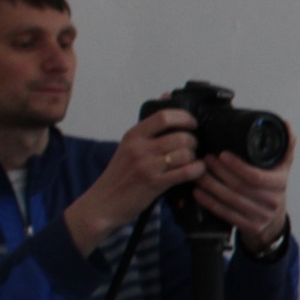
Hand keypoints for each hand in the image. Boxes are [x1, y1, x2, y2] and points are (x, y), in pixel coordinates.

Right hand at [63, 110, 204, 255]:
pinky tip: (196, 171)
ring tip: (191, 161)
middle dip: (193, 142)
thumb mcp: (129, 146)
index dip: (184, 118)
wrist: (102, 203)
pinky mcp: (154, 183)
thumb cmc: (120, 175)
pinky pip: (186, 172)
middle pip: (180, 137)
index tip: (192, 124)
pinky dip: (197, 170)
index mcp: (133, 135)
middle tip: (193, 148)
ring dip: (194, 157)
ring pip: (185, 153)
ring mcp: (147, 166)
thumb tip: (166, 97)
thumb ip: (149, 127)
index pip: (163, 117)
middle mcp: (139, 148)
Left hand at [193, 124, 294, 254]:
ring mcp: (261, 217)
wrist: (273, 219)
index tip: (222, 154)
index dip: (237, 165)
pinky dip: (209, 202)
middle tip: (205, 159)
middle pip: (240, 187)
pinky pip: (225, 214)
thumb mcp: (282, 167)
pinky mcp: (249, 227)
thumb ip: (285, 146)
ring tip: (197, 173)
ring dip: (210, 186)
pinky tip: (198, 193)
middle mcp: (272, 202)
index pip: (255, 175)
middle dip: (219, 172)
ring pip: (230, 200)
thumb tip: (286, 124)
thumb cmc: (273, 188)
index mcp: (280, 184)